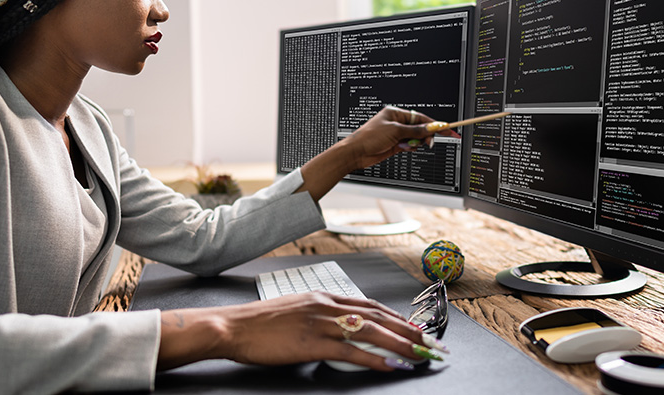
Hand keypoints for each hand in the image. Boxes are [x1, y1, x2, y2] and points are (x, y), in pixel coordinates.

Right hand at [156, 292, 443, 371]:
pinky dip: (376, 359)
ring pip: (372, 332)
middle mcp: (327, 306)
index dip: (396, 317)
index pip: (370, 305)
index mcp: (323, 297)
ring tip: (421, 354)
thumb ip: (318, 315)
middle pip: (378, 317)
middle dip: (409, 331)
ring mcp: (321, 324)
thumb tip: (337, 325)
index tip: (415, 327)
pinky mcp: (312, 344)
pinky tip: (391, 365)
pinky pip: (352, 352)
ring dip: (402, 344)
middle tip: (431, 343)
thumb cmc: (258, 323)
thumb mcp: (294, 309)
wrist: (232, 326)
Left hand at [296, 106, 458, 200]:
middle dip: (425, 135)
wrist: (356, 152)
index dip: (434, 123)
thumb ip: (415, 131)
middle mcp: (397, 123)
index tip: (447, 128)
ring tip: (407, 145)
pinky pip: (410, 146)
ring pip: (416, 138)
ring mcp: (396, 135)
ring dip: (416, 143)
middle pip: (420, 128)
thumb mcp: (395, 131)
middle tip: (429, 142)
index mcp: (396, 113)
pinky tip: (404, 149)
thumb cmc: (368, 137)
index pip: (420, 117)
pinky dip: (410, 148)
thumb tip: (430, 128)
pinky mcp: (395, 145)